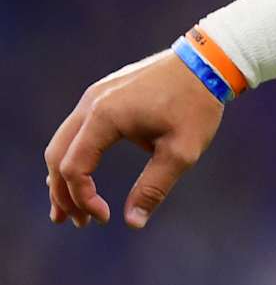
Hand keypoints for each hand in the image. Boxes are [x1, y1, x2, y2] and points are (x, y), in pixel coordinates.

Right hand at [44, 50, 223, 228]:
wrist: (209, 62)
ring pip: (63, 142)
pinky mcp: (104, 94)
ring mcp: (95, 96)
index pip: (73, 167)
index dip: (83, 198)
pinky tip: (81, 175)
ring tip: (72, 208)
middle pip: (57, 156)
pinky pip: (76, 130)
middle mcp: (91, 103)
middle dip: (62, 193)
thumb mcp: (181, 151)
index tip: (105, 217)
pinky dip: (74, 155)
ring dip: (63, 176)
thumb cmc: (197, 104)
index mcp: (105, 117)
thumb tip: (133, 222)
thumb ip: (154, 187)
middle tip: (76, 223)